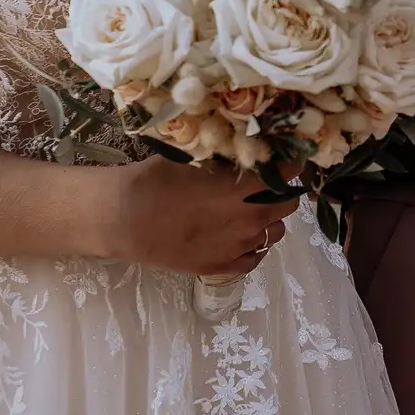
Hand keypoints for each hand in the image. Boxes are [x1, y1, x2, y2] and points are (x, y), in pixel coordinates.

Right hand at [107, 159, 298, 278]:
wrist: (124, 220)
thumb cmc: (156, 180)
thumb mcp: (195, 156)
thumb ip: (228, 156)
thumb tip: (253, 147)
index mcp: (247, 188)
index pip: (290, 172)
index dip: (289, 163)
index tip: (284, 158)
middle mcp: (251, 219)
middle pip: (287, 204)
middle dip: (280, 191)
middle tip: (264, 183)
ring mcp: (239, 247)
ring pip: (274, 232)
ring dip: (267, 219)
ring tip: (247, 210)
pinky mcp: (224, 267)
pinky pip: (255, 257)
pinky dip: (253, 245)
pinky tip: (238, 235)